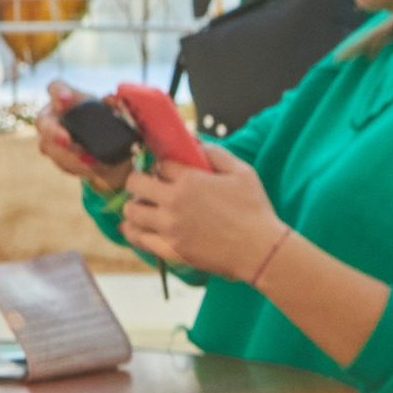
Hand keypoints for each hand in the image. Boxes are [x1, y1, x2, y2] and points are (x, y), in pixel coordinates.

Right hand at [38, 81, 130, 192]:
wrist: (112, 152)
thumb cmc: (107, 122)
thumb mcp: (114, 113)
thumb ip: (114, 105)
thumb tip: (112, 100)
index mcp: (66, 98)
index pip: (55, 87)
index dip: (57, 93)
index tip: (65, 99)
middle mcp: (52, 116)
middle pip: (42, 122)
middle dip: (53, 132)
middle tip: (68, 140)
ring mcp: (50, 138)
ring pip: (49, 147)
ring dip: (68, 155)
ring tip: (90, 161)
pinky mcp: (56, 158)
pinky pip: (60, 163)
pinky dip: (76, 167)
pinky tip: (91, 168)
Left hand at [120, 140, 284, 282]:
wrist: (260, 250)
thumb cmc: (254, 210)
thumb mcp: (242, 172)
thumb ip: (215, 153)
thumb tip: (194, 142)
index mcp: (190, 180)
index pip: (160, 164)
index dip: (163, 166)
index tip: (168, 172)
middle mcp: (173, 201)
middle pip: (136, 183)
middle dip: (140, 181)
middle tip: (149, 186)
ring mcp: (169, 227)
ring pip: (132, 211)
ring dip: (136, 205)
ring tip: (145, 206)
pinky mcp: (170, 248)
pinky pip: (137, 238)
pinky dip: (133, 230)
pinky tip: (136, 226)